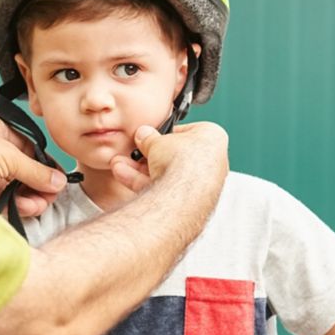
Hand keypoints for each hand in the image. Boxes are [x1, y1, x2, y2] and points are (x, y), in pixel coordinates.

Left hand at [0, 112, 65, 215]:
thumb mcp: (6, 155)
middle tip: (50, 195)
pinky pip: (4, 202)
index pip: (25, 147)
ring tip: (38, 205)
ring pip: (14, 188)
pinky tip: (26, 209)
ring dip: (30, 197)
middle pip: (21, 170)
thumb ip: (34, 169)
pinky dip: (17, 206)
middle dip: (38, 184)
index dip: (42, 163)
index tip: (57, 178)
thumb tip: (56, 180)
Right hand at [110, 121, 228, 193]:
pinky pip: (163, 189)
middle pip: (174, 156)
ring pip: (166, 174)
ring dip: (140, 169)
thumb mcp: (158, 139)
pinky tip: (124, 175)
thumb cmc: (183, 160)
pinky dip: (142, 182)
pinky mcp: (188, 202)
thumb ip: (149, 137)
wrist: (185, 193)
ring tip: (120, 164)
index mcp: (213, 138)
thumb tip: (144, 135)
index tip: (148, 135)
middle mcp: (213, 162)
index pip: (186, 132)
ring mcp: (201, 185)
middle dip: (149, 154)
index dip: (164, 134)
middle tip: (134, 151)